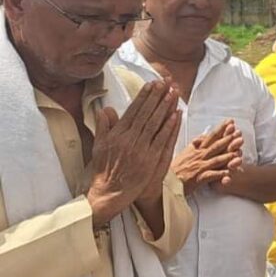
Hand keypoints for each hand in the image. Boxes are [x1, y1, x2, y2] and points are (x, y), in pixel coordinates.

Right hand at [87, 80, 179, 226]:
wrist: (108, 193)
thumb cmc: (103, 170)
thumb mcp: (99, 146)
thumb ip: (104, 126)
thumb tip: (106, 109)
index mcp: (117, 134)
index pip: (133, 110)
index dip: (144, 96)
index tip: (152, 84)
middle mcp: (129, 139)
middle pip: (147, 113)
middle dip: (157, 96)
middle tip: (166, 82)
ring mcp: (141, 149)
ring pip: (156, 123)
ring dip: (165, 106)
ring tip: (173, 92)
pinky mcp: (151, 159)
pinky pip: (163, 139)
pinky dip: (170, 126)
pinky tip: (176, 114)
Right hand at [172, 120, 243, 195]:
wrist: (165, 182)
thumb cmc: (174, 169)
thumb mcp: (184, 152)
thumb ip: (195, 144)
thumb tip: (203, 136)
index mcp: (196, 149)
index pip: (210, 136)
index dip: (221, 129)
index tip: (231, 122)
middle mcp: (199, 156)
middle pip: (216, 146)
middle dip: (228, 139)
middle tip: (239, 133)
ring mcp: (199, 167)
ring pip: (216, 160)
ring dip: (228, 156)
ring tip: (238, 152)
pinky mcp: (198, 178)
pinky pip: (211, 176)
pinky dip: (220, 174)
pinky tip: (229, 173)